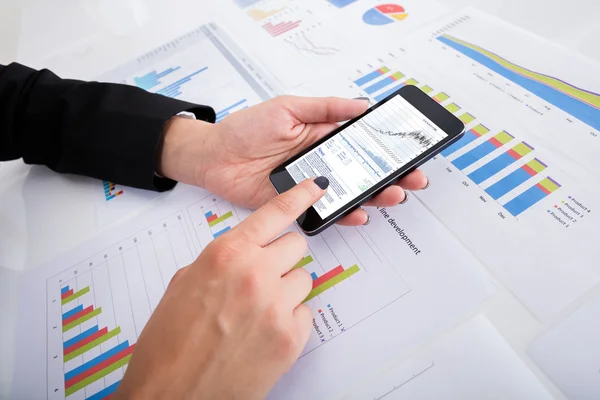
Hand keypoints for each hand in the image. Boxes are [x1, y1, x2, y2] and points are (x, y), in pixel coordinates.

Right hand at [113, 178, 328, 399]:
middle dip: (282, 258)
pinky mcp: (290, 338)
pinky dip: (289, 320)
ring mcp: (276, 307)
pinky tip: (263, 333)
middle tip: (264, 276)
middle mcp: (255, 275)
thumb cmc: (168, 344)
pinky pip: (304, 313)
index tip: (316, 186)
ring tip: (257, 312)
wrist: (171, 395)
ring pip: (302, 279)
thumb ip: (221, 261)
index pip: (273, 214)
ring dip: (285, 290)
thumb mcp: (184, 285)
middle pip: (296, 246)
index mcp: (225, 255)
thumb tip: (246, 254)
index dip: (299, 196)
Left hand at [159, 96, 427, 225]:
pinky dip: (344, 214)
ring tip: (393, 194)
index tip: (411, 151)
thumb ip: (324, 108)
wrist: (214, 158)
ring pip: (351, 193)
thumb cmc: (247, 128)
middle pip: (364, 171)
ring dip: (375, 196)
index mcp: (323, 136)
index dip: (388, 148)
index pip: (363, 143)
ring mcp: (312, 185)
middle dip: (392, 175)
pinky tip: (360, 213)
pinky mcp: (298, 205)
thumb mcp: (288, 108)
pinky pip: (326, 212)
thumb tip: (362, 106)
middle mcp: (322, 162)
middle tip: (413, 180)